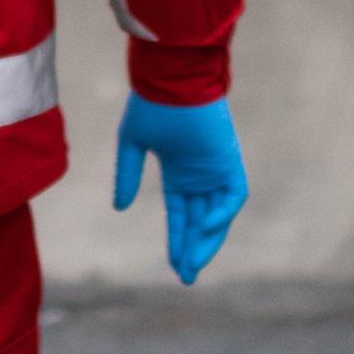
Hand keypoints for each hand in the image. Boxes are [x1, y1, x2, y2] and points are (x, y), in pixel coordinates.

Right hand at [112, 95, 247, 283]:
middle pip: (200, 222)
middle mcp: (199, 176)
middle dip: (193, 249)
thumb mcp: (132, 144)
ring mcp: (216, 170)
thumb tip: (120, 208)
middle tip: (186, 276)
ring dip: (208, 240)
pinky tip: (204, 226)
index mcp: (178, 172)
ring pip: (217, 215)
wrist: (171, 77)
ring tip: (194, 264)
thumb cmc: (151, 103)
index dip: (177, 241)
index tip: (174, 268)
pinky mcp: (229, 160)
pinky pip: (233, 195)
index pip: (180, 215)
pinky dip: (221, 213)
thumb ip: (128, 175)